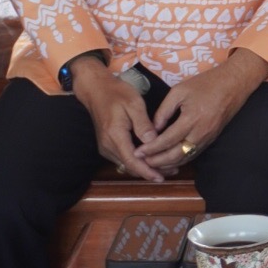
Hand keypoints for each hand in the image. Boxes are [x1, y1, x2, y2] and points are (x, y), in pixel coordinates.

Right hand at [71, 58, 163, 181]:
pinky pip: (123, 158)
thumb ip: (143, 124)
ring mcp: (106, 147)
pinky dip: (137, 161)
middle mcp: (107, 146)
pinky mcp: (107, 145)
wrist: (96, 90)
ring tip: (166, 166)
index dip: (146, 171)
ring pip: (126, 164)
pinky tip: (151, 158)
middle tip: (172, 170)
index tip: (161, 178)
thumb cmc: (117, 93)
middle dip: (150, 171)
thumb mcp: (134, 104)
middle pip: (130, 166)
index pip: (131, 161)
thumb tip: (154, 142)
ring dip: (144, 168)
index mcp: (115, 135)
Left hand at [134, 49, 267, 172]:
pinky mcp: (212, 139)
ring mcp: (208, 138)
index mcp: (191, 118)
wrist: (234, 84)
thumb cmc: (207, 83)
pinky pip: (193, 154)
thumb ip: (164, 111)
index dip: (150, 149)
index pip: (166, 140)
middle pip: (175, 155)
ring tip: (152, 163)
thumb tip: (152, 129)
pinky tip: (170, 159)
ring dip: (168, 164)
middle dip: (157, 161)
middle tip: (142, 162)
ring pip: (185, 158)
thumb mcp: (180, 91)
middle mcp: (200, 132)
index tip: (137, 152)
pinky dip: (180, 160)